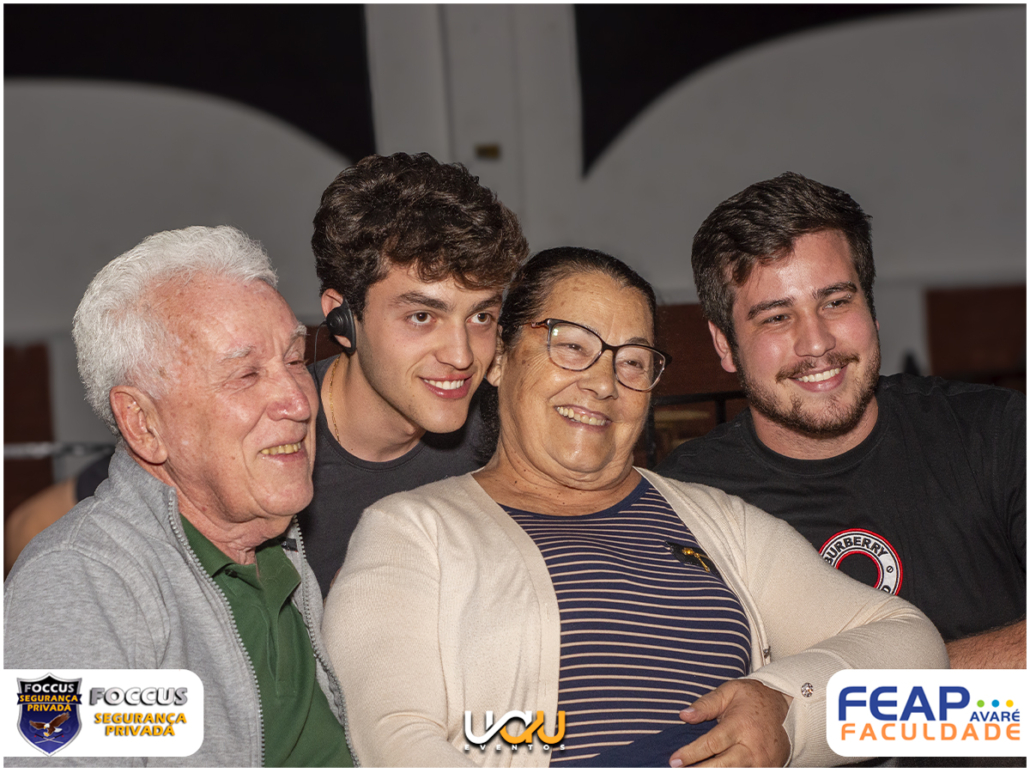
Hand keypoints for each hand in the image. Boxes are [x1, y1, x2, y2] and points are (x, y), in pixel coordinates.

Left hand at [670, 679, 790, 767]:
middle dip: (699, 771)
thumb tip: (684, 715)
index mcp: (740, 725)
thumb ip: (706, 704)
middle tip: (677, 772)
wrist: (789, 708)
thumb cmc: (754, 699)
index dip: (691, 754)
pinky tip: (713, 772)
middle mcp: (751, 747)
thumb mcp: (729, 692)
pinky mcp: (769, 769)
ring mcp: (762, 762)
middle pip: (722, 766)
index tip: (674, 760)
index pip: (711, 744)